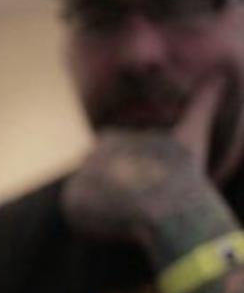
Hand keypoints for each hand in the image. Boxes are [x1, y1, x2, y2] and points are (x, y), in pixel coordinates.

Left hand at [61, 76, 224, 241]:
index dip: (131, 164)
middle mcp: (89, 156)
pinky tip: (119, 218)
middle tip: (141, 196)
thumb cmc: (183, 172)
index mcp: (110, 139)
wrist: (167, 209)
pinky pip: (80, 212)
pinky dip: (96, 216)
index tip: (147, 176)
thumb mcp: (194, 133)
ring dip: (107, 199)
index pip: (112, 150)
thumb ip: (202, 103)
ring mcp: (79, 180)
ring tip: (132, 209)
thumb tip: (220, 74)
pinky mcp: (72, 204)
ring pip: (93, 192)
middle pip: (102, 173)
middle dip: (118, 183)